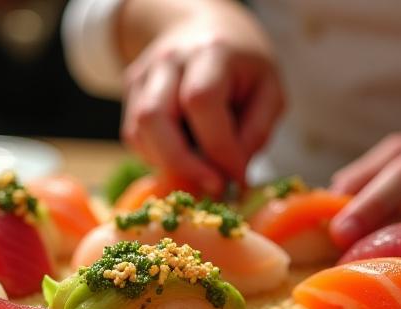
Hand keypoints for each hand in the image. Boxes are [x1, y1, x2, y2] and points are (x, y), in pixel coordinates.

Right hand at [120, 7, 283, 194]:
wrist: (205, 28)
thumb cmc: (244, 65)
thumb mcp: (269, 91)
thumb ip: (256, 132)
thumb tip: (234, 176)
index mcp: (210, 52)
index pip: (201, 103)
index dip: (218, 149)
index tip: (236, 179)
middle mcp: (168, 60)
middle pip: (154, 118)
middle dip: (181, 164)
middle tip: (211, 187)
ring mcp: (143, 74)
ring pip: (138, 132)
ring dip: (168, 163)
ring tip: (201, 171)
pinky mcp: (130, 90)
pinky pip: (134, 136)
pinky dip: (158, 156)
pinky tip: (184, 155)